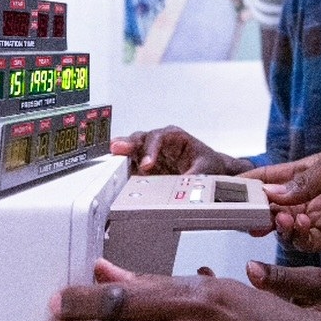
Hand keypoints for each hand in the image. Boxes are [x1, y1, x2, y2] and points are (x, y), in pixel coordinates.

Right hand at [111, 126, 250, 174]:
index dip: (150, 149)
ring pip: (131, 149)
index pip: (158, 137)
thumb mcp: (206, 168)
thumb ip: (196, 175)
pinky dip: (121, 168)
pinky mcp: (143, 165)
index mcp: (174, 136)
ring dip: (121, 155)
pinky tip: (113, 173)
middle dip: (128, 144)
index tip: (146, 164)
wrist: (210, 170)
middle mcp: (159, 142)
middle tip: (118, 150)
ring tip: (111, 161)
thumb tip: (187, 184)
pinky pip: (130, 164)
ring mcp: (149, 153)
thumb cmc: (207, 163)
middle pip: (140, 138)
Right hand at [248, 141, 320, 253]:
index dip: (251, 183)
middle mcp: (313, 196)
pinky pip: (308, 243)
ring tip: (284, 218)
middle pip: (276, 206)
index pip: (273, 177)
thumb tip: (273, 194)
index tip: (228, 189)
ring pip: (288, 226)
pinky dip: (299, 238)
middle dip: (261, 210)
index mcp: (311, 171)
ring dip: (281, 223)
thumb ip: (306, 179)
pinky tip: (302, 227)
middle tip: (250, 214)